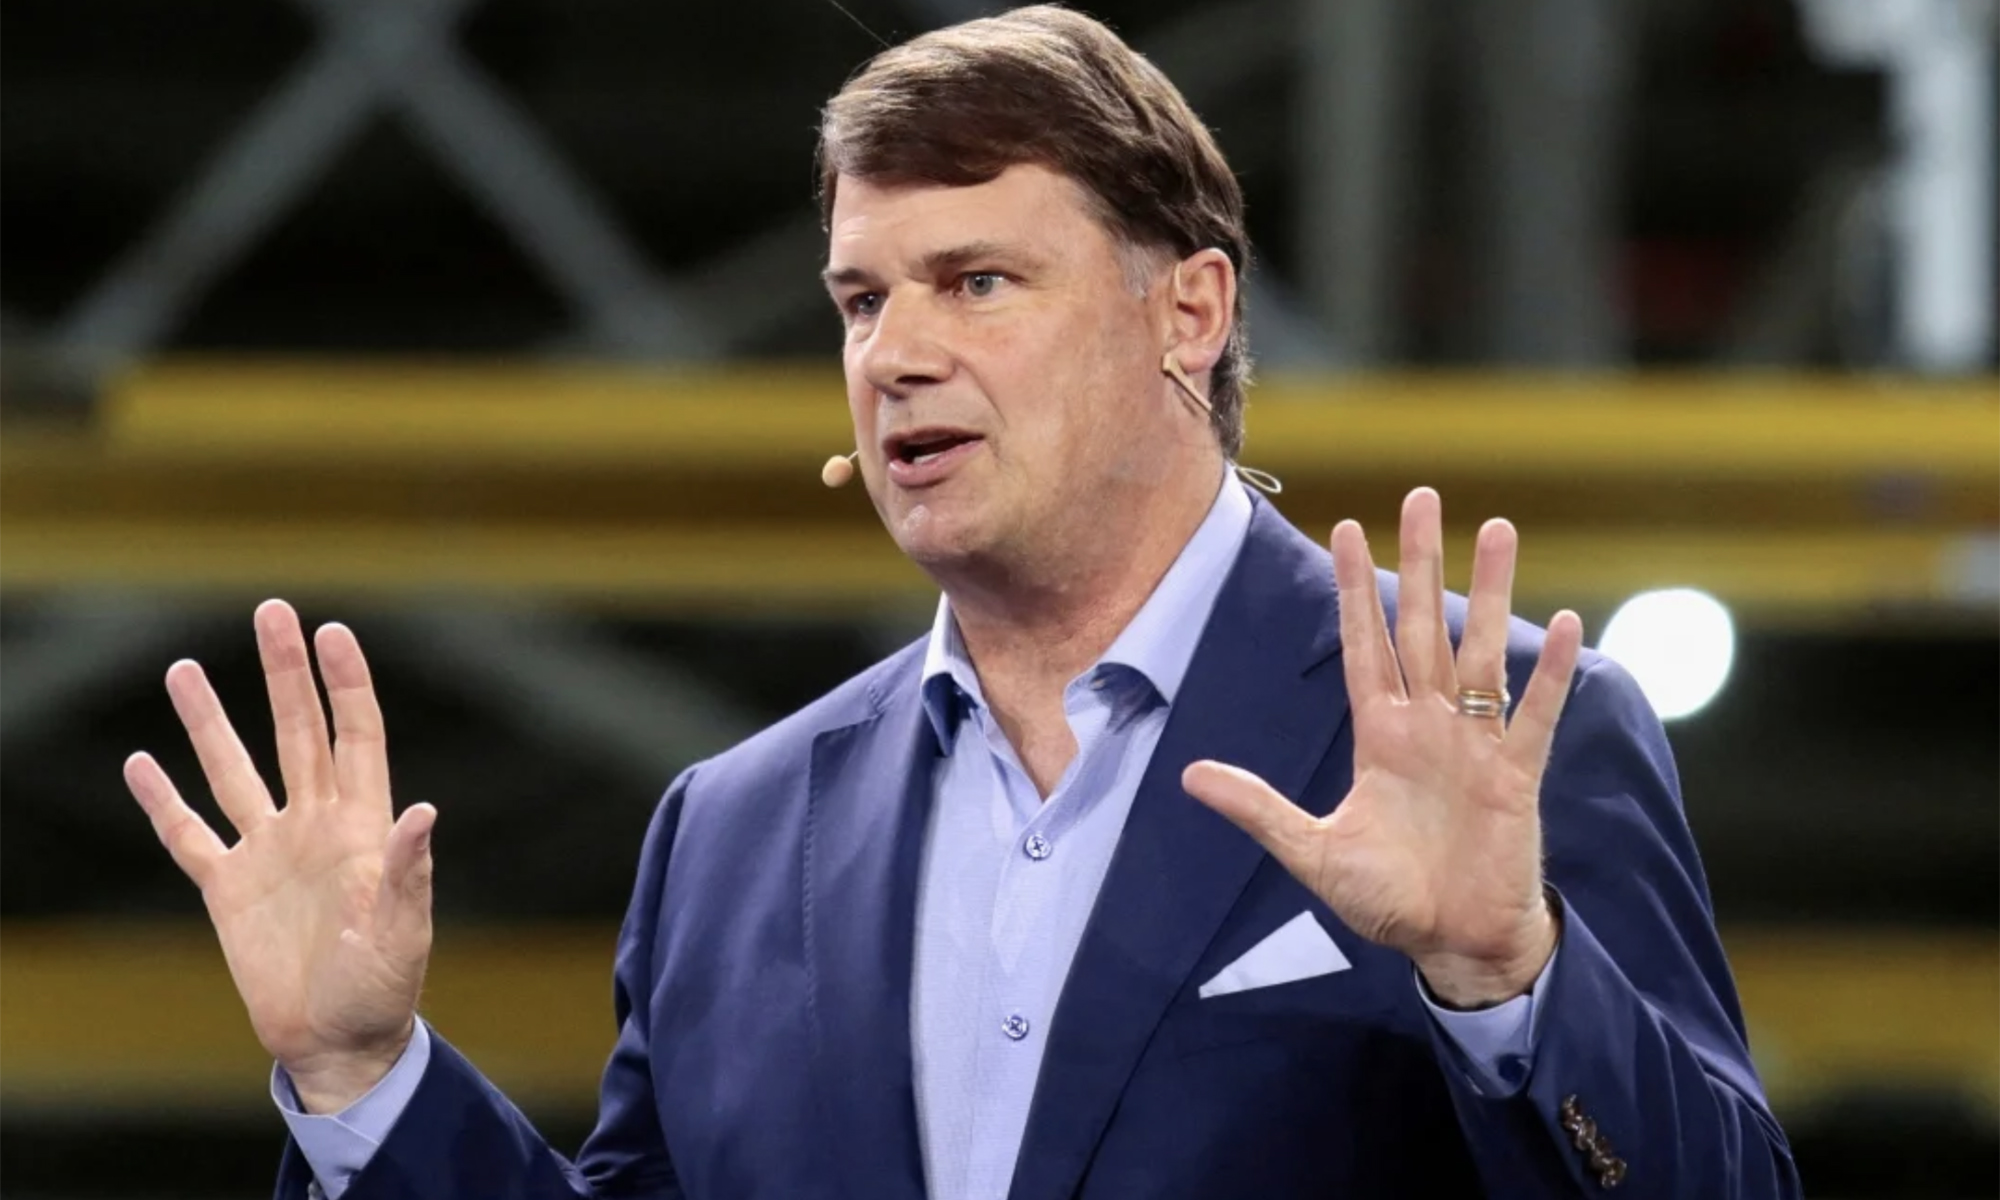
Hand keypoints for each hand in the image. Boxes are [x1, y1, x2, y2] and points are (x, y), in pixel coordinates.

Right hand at [124, 600, 435, 1111]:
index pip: (356, 736)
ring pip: (234, 769)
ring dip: (210, 722)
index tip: (332, 631)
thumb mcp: (403, 933)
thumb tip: (424, 811)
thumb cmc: (384, 988)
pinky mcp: (228, 890)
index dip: (345, 684)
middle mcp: (314, 825)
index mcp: (362, 826)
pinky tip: (141, 762)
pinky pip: (189, 835)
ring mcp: (269, 852)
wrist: (340, 1041)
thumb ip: (408, 873)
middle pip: (296, 731)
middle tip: (270, 611)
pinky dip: (163, 802)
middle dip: (283, 673)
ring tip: (182, 668)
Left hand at [1184, 488, 1582, 1006]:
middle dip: (1421, 562)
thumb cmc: (1387, 900)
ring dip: (1492, 592)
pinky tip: (1561, 621)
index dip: (1355, 589)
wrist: (1452, 944)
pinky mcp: (1515, 775)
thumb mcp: (1310, 852)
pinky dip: (1549, 671)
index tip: (1345, 527)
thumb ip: (1257, 809)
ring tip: (1499, 528)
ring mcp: (1474, 744)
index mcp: (1379, 735)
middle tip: (1423, 494)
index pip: (1364, 644)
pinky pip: (1534, 713)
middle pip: (1424, 626)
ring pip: (1482, 651)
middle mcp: (1428, 725)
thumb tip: (1188, 775)